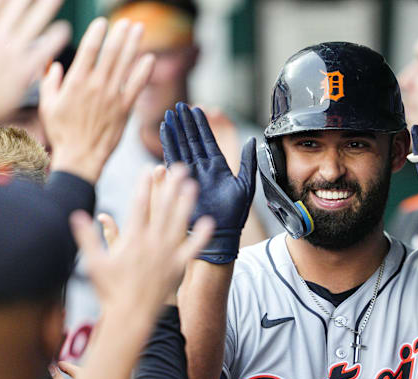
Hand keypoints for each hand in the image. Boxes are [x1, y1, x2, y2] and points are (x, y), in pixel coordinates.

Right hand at [40, 17, 154, 183]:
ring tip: (139, 29)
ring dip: (133, 45)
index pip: (89, 50)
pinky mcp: (124, 109)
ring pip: (125, 65)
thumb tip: (54, 65)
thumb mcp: (48, 106)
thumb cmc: (62, 134)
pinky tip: (150, 59)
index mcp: (75, 82)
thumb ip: (50, 83)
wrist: (80, 158)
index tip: (103, 22)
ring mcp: (112, 97)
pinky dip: (143, 72)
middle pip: (111, 53)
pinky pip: (136, 86)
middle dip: (120, 34)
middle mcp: (96, 86)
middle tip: (127, 21)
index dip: (98, 33)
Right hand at [70, 164, 213, 317]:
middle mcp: (152, 243)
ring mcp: (167, 254)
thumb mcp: (95, 263)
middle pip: (163, 208)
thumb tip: (78, 216)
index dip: (145, 185)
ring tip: (193, 185)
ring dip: (187, 203)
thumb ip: (88, 238)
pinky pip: (192, 248)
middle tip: (179, 167)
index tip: (150, 169)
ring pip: (179, 223)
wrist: (131, 315)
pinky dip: (201, 236)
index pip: (139, 206)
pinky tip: (209, 221)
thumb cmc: (110, 291)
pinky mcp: (178, 267)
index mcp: (132, 239)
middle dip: (171, 186)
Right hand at [160, 103, 256, 262]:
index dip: (202, 125)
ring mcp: (192, 174)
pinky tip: (165, 132)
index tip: (196, 110)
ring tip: (169, 115)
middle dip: (186, 123)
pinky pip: (174, 160)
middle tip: (179, 106)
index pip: (208, 140)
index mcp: (218, 166)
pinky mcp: (182, 182)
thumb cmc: (235, 214)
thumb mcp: (246, 184)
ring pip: (182, 147)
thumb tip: (253, 140)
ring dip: (175, 131)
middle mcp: (203, 167)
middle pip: (192, 140)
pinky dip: (169, 145)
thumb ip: (248, 162)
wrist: (221, 233)